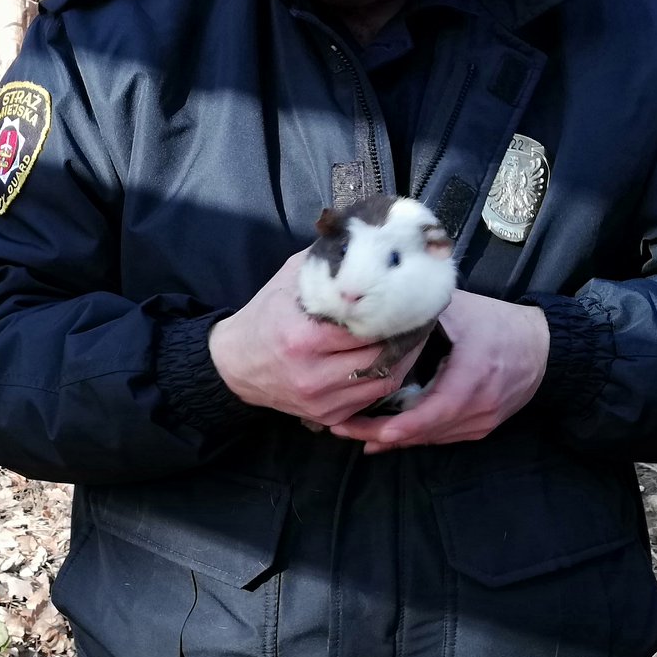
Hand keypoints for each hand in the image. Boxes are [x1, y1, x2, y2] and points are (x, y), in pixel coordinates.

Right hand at [209, 252, 414, 427]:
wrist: (235, 363)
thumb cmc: (266, 315)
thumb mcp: (291, 278)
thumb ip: (329, 263)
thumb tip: (369, 240)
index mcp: (304, 336)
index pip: (368, 325)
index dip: (396, 311)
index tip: (413, 298)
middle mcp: (313, 373)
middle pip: (382, 355)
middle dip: (406, 335)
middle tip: (421, 317)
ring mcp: (321, 399)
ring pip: (384, 381)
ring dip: (403, 359)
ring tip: (411, 337)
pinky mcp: (326, 416)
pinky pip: (371, 399)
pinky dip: (384, 378)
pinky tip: (388, 360)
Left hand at [328, 291, 548, 450]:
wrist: (542, 347)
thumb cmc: (496, 323)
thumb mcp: (458, 310)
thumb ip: (418, 313)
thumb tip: (373, 311)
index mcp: (473, 375)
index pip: (434, 412)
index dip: (399, 426)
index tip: (368, 431)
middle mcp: (480, 406)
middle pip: (425, 431)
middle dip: (380, 434)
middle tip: (340, 428)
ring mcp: (483, 422)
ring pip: (431, 438)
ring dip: (393, 439)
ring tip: (353, 432)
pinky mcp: (482, 428)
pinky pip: (443, 438)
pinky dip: (414, 437)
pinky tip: (384, 437)